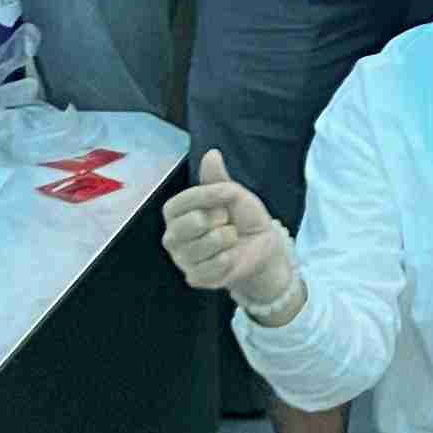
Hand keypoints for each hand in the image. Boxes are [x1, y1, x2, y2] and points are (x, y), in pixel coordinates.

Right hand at [161, 147, 304, 308]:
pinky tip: (231, 256)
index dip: (205, 196)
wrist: (260, 246)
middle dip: (218, 219)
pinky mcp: (195, 278)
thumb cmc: (241, 216)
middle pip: (191, 224)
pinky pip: (213, 266)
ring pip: (204, 246)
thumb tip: (212, 154)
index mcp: (176, 213)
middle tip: (226, 221)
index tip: (227, 194)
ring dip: (227, 239)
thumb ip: (217, 178)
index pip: (179, 203)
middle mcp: (172, 237)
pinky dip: (229, 258)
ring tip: (230, 238)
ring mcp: (182, 259)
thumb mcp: (232, 193)